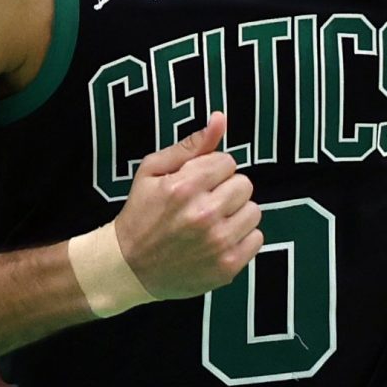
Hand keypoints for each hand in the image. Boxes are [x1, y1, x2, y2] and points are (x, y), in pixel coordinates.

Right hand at [111, 114, 262, 299]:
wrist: (129, 267)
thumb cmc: (140, 214)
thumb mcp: (152, 171)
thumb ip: (190, 145)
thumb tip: (220, 119)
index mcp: (184, 187)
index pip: (228, 162)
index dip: (213, 170)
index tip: (198, 184)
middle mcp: (204, 215)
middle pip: (244, 185)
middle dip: (226, 190)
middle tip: (205, 203)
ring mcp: (217, 243)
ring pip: (254, 211)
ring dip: (236, 214)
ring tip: (213, 222)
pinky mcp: (227, 267)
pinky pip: (257, 239)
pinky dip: (242, 238)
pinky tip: (219, 240)